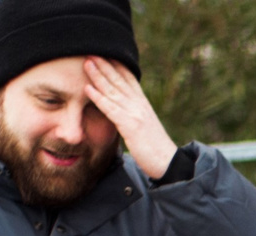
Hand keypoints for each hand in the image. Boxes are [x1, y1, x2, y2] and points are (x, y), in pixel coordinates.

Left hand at [82, 56, 177, 180]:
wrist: (168, 163)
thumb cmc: (155, 149)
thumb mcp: (145, 126)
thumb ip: (133, 115)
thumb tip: (122, 111)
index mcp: (143, 104)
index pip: (129, 79)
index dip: (117, 65)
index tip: (104, 53)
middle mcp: (139, 105)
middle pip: (119, 80)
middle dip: (105, 65)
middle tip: (91, 51)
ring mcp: (135, 114)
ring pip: (113, 91)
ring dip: (98, 76)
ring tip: (86, 63)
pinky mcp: (130, 126)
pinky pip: (110, 109)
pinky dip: (98, 98)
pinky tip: (87, 89)